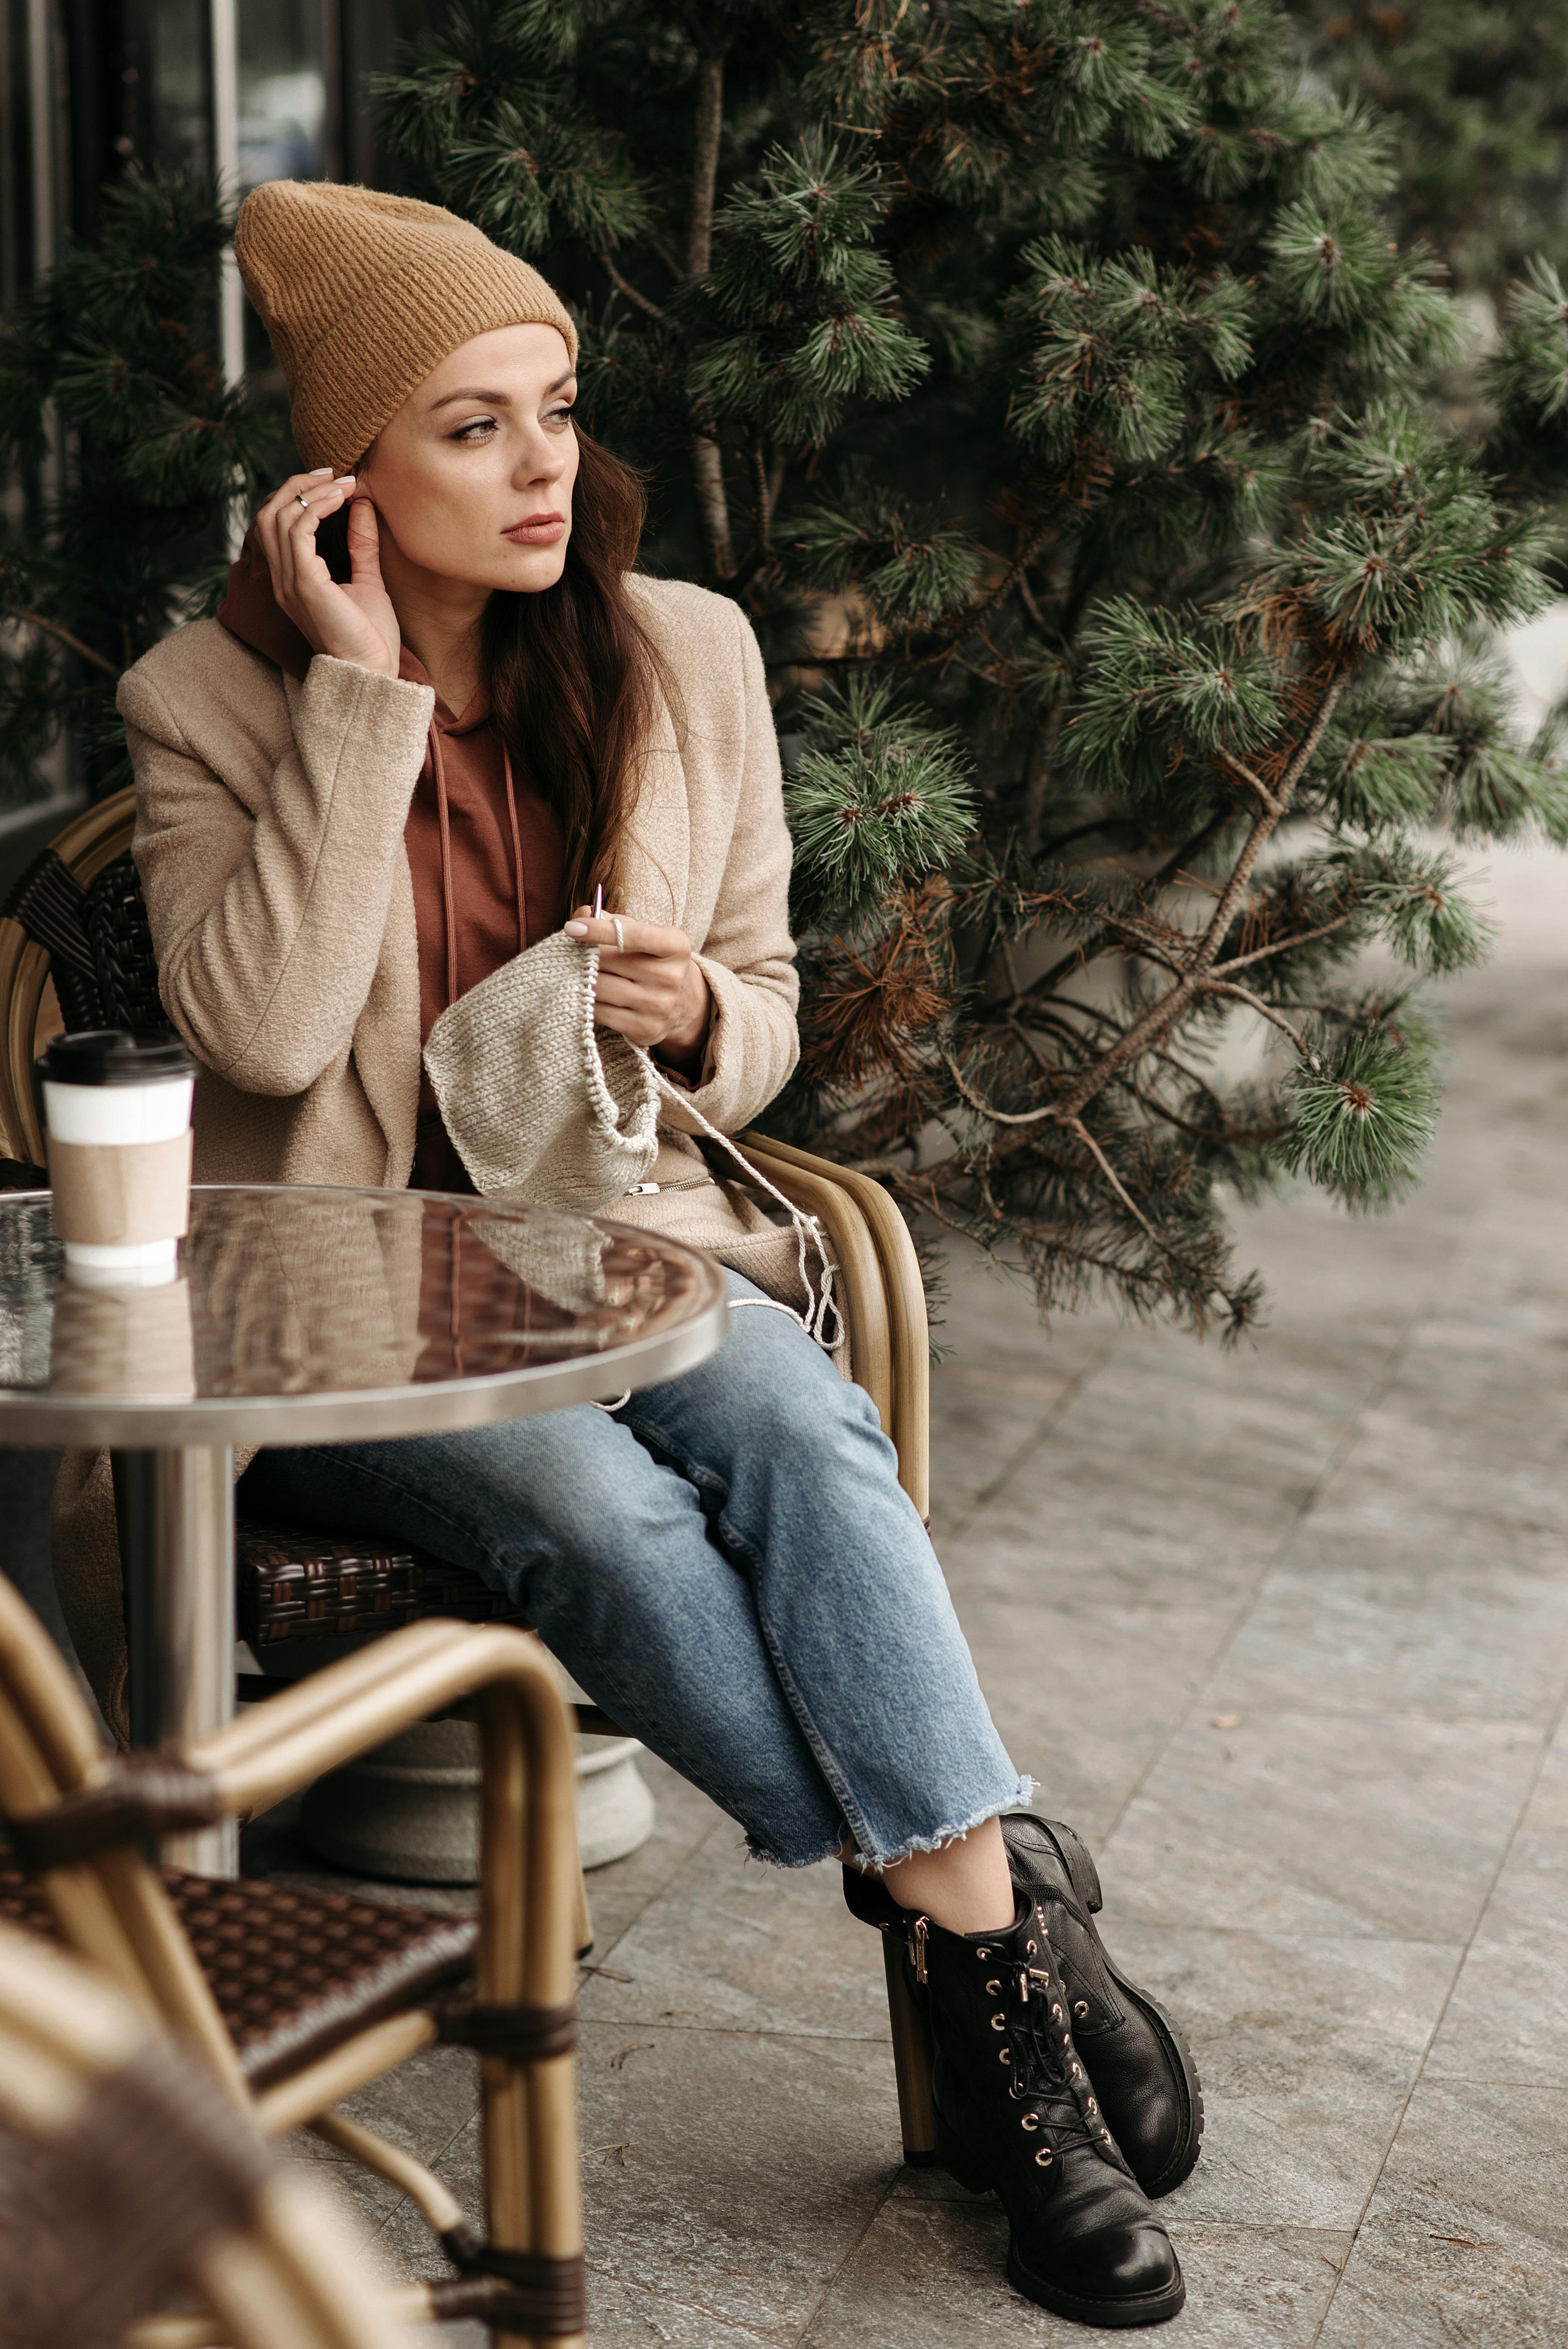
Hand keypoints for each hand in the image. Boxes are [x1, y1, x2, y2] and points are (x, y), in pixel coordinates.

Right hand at [253, 470, 400, 679]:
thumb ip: (361, 545)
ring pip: (279, 516)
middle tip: (334, 472)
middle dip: (298, 485)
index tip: (333, 480)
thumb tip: (362, 505)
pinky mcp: (304, 584)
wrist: (372, 673)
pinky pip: (297, 531)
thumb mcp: (368, 580)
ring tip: (343, 482)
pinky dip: (317, 507)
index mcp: (291, 579)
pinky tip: (341, 500)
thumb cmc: (371, 638)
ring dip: (311, 492)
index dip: (298, 495)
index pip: (275, 524)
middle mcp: (282, 578)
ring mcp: (289, 581)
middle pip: (269, 513)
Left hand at [564, 909, 710, 1069]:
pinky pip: (600, 1013)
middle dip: (585, 955)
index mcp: (675, 946)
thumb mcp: (645, 934)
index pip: (634, 936)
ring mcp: (658, 1006)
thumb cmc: (653, 960)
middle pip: (609, 962)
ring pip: (600, 988)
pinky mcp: (644, 1028)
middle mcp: (670, 977)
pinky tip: (585, 993)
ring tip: (575, 971)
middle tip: (571, 952)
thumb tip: (581, 915)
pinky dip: (586, 1001)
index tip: (571, 927)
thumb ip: (614, 921)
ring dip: (581, 978)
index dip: (600, 930)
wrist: (684, 1004)